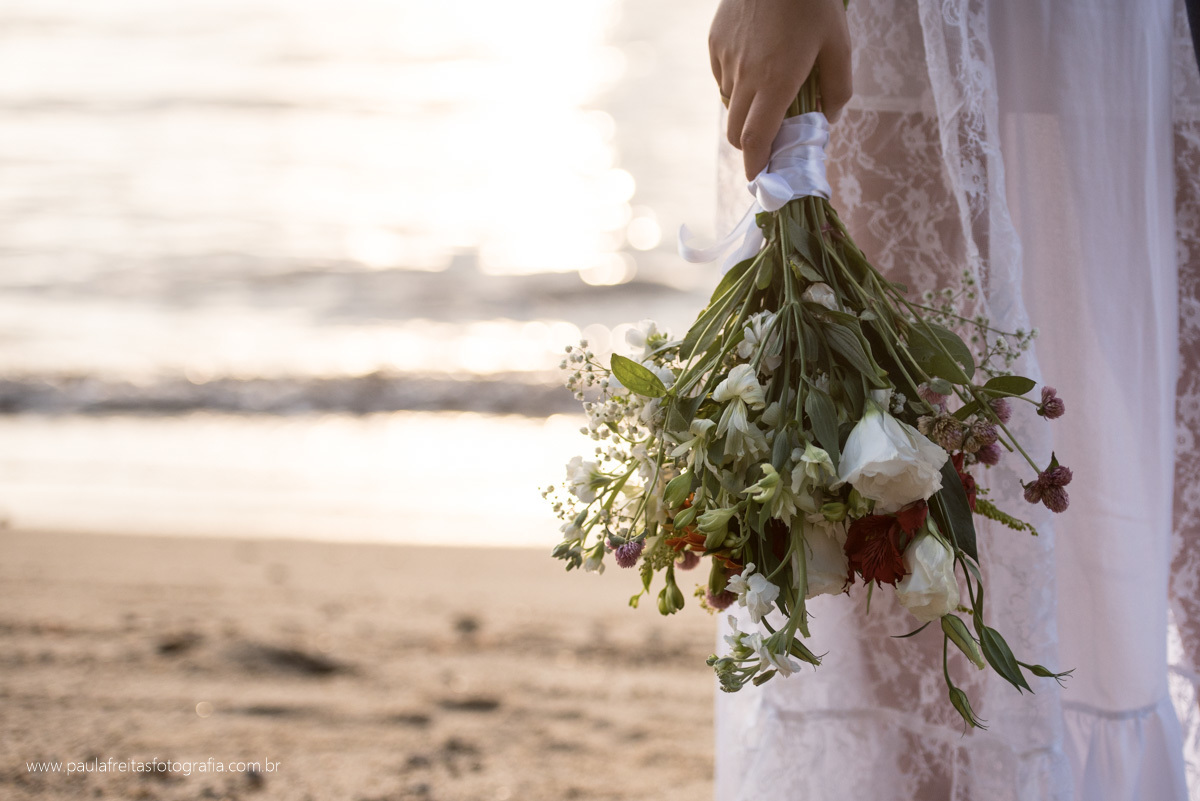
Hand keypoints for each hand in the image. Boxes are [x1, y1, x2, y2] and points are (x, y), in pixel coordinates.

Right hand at [709, 0, 851, 178]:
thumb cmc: (815, 4)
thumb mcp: (839, 46)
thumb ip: (838, 91)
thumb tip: (828, 121)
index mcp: (776, 81)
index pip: (755, 140)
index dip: (754, 166)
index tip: (759, 180)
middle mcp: (745, 75)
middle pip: (736, 132)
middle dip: (751, 145)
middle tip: (771, 142)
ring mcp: (725, 59)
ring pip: (731, 104)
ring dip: (747, 110)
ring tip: (770, 87)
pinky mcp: (715, 44)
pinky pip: (723, 77)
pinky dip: (738, 83)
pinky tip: (757, 60)